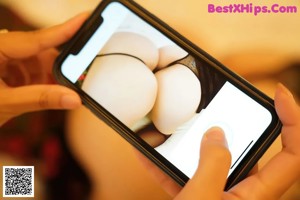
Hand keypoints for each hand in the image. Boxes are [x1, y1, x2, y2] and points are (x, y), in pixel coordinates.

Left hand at [0, 13, 88, 125]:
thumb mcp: (5, 103)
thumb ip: (40, 99)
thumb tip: (73, 98)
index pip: (38, 37)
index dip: (66, 29)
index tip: (87, 18)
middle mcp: (2, 48)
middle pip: (42, 51)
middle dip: (58, 68)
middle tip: (76, 82)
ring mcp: (5, 58)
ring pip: (39, 62)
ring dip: (49, 79)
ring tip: (55, 94)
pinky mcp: (8, 68)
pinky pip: (33, 70)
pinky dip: (41, 82)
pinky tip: (44, 93)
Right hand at [138, 83, 299, 198]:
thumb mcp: (202, 198)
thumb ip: (213, 163)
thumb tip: (217, 133)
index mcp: (256, 195)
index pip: (294, 153)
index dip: (293, 119)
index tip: (278, 93)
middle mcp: (242, 193)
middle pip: (251, 150)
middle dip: (235, 125)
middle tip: (222, 107)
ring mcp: (218, 195)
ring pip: (211, 161)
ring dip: (189, 146)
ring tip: (171, 131)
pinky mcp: (197, 198)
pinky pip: (186, 175)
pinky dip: (168, 166)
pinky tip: (147, 155)